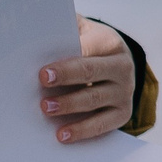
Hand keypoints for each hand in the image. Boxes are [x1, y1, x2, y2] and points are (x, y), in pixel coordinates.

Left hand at [41, 17, 136, 143]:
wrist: (119, 64)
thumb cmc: (90, 46)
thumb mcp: (83, 30)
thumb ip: (65, 27)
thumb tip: (36, 29)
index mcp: (110, 43)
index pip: (86, 50)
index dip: (65, 62)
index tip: (43, 72)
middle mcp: (123, 67)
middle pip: (91, 73)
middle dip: (66, 78)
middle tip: (42, 84)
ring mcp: (125, 92)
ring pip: (95, 99)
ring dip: (69, 105)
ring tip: (46, 108)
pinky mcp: (123, 113)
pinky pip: (102, 125)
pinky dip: (82, 130)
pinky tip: (63, 134)